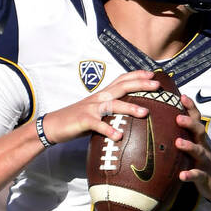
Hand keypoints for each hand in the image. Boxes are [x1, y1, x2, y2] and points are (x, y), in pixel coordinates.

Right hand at [42, 70, 158, 144]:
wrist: (54, 124)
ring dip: (130, 108)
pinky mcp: (84, 120)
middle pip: (122, 87)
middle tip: (156, 85)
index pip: (121, 79)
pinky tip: (118, 136)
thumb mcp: (96, 111)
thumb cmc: (77, 119)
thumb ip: (110, 110)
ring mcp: (91, 108)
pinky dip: (108, 130)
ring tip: (145, 113)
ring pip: (113, 105)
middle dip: (140, 84)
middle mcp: (99, 98)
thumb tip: (128, 115)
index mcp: (102, 94)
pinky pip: (98, 125)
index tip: (153, 74)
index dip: (137, 75)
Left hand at [175, 94, 210, 201]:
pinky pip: (198, 175)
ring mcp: (205, 162)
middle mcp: (204, 147)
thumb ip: (184, 134)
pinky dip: (190, 175)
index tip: (181, 96)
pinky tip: (182, 175)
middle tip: (177, 117)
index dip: (191, 107)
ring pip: (199, 151)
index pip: (197, 119)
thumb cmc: (202, 162)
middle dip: (190, 123)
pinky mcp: (205, 177)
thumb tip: (165, 119)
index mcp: (200, 139)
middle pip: (199, 132)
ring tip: (178, 143)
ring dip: (189, 146)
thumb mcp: (196, 146)